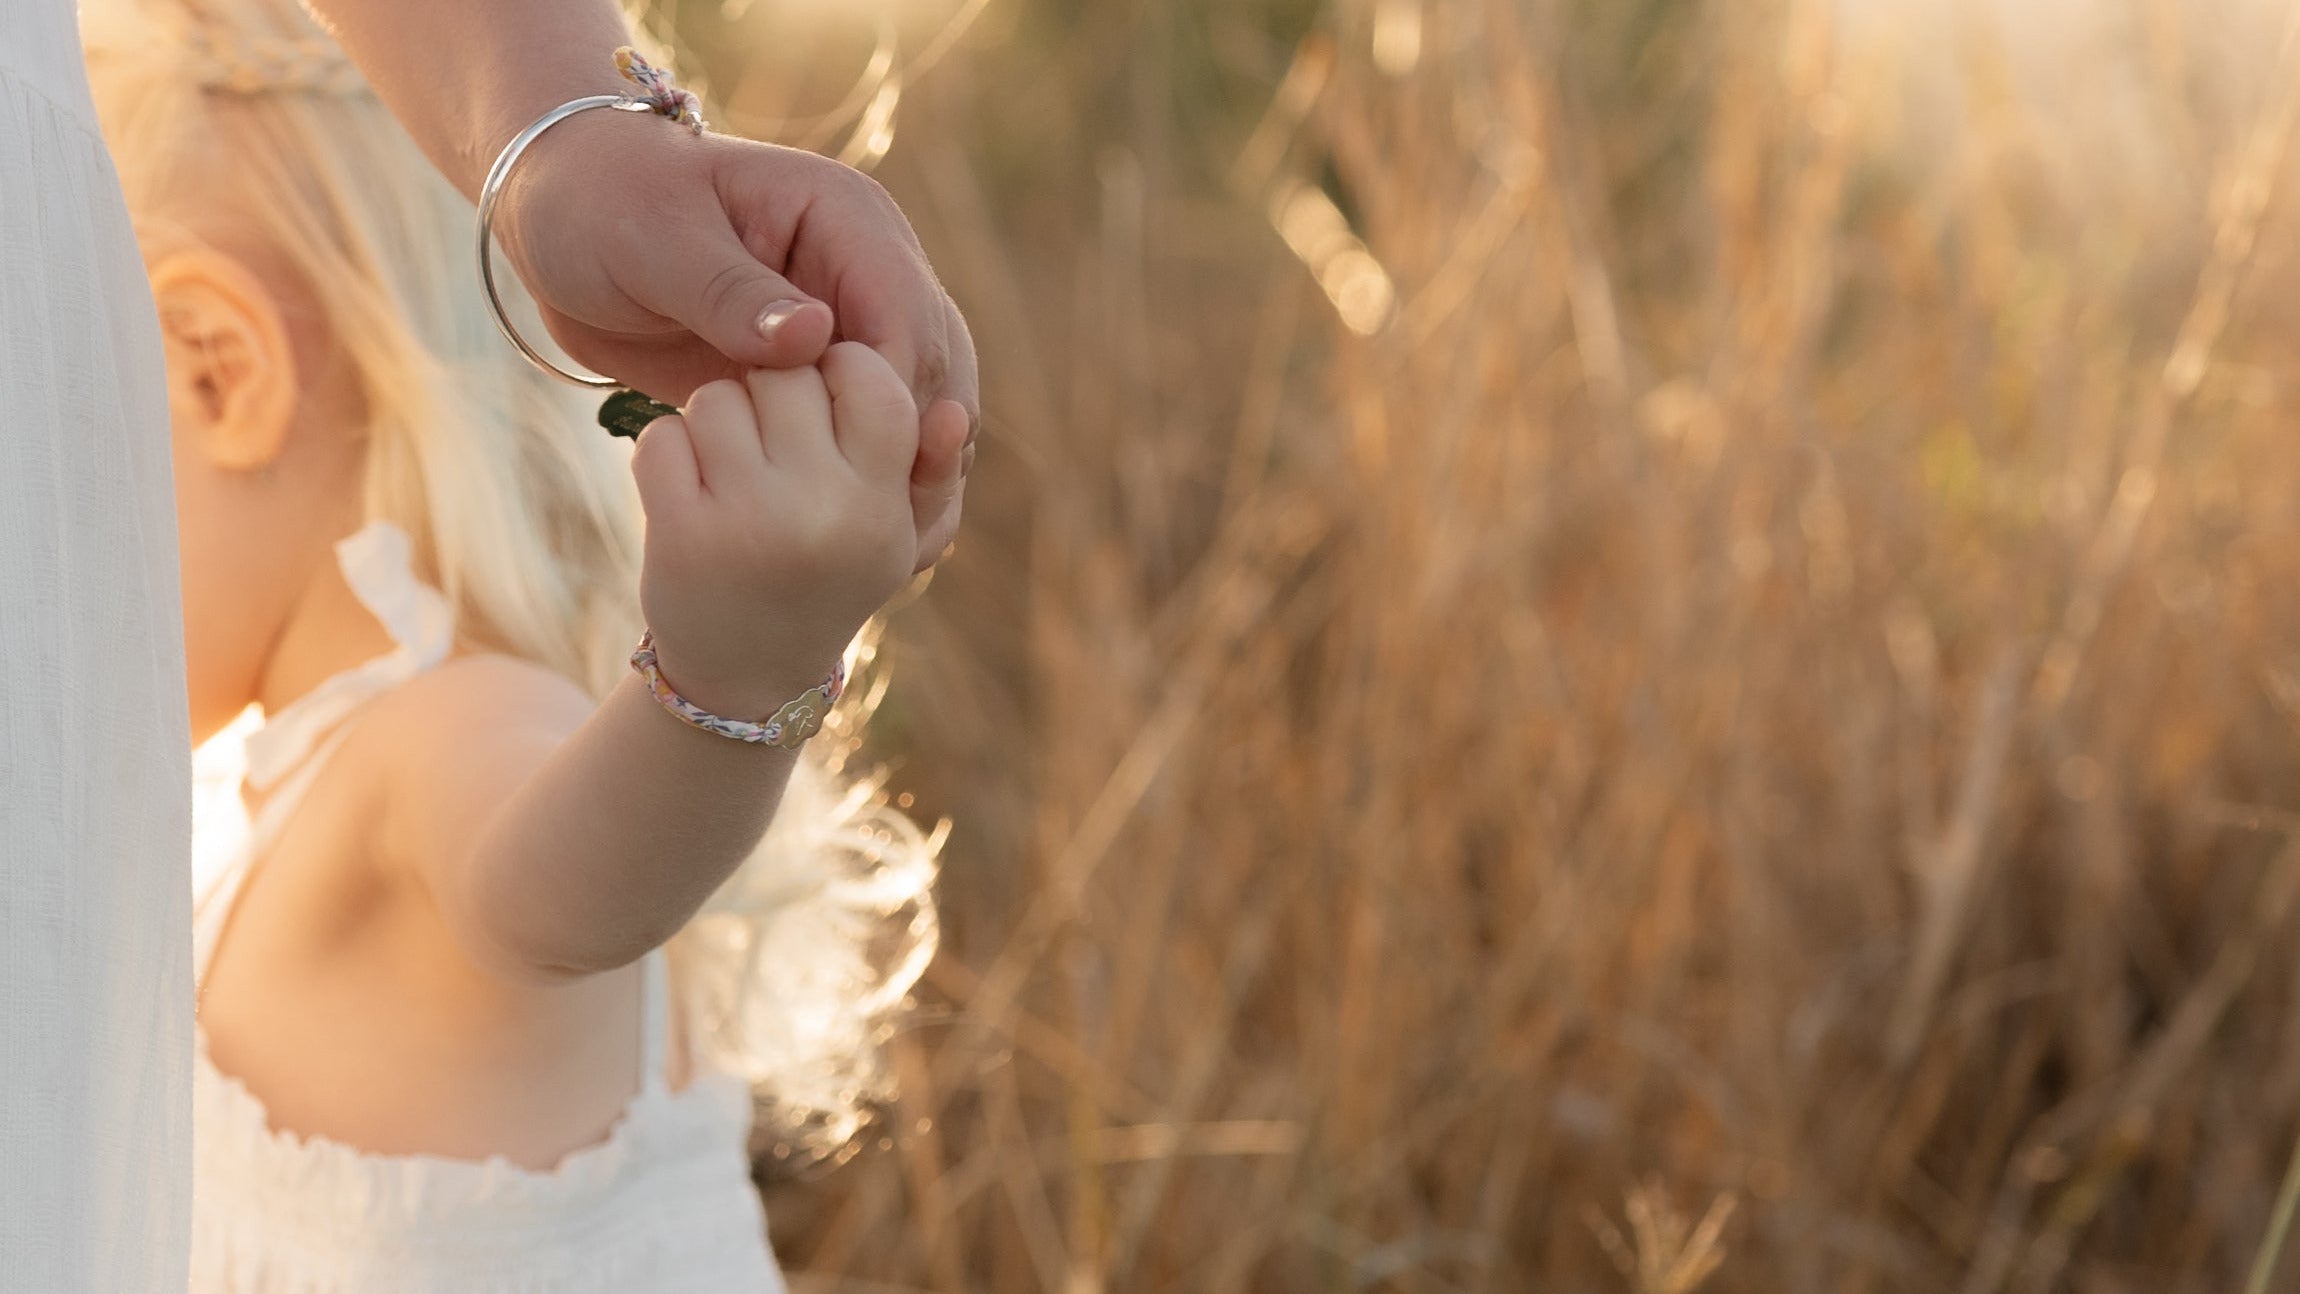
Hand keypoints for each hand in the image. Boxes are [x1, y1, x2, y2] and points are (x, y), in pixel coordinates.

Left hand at [493, 112, 974, 571]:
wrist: (559, 214)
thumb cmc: (600, 207)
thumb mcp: (656, 243)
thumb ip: (730, 292)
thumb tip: (814, 339)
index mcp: (845, 216)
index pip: (905, 313)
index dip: (902, 392)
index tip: (882, 469)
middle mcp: (863, 265)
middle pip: (930, 364)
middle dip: (922, 444)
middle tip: (903, 529)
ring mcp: (843, 319)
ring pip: (911, 403)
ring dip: (909, 470)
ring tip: (901, 548)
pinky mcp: (813, 368)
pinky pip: (862, 427)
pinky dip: (870, 475)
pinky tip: (868, 535)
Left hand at [628, 344, 920, 719]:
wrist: (748, 674)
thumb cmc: (831, 579)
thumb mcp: (894, 536)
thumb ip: (930, 470)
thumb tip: (952, 412)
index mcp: (878, 509)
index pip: (870, 380)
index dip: (842, 368)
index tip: (826, 392)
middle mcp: (818, 514)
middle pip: (788, 376)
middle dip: (774, 390)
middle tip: (773, 437)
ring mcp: (745, 524)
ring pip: (718, 399)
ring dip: (717, 418)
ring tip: (732, 464)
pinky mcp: (679, 535)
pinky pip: (662, 437)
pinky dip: (667, 450)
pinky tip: (688, 484)